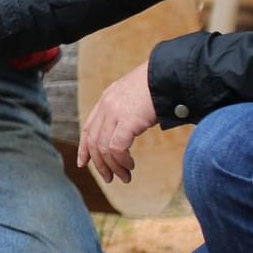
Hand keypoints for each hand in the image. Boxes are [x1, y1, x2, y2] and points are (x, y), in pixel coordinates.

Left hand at [76, 62, 160, 182]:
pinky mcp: (127, 120)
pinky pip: (116, 148)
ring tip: (124, 176)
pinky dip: (121, 160)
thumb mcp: (134, 96)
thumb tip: (128, 129)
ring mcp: (115, 112)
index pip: (88, 128)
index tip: (84, 163)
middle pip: (93, 141)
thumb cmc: (157, 85)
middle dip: (100, 163)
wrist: (168, 74)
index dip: (84, 148)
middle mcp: (106, 106)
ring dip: (113, 166)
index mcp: (106, 100)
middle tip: (109, 178)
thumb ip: (126, 111)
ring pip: (103, 148)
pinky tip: (130, 165)